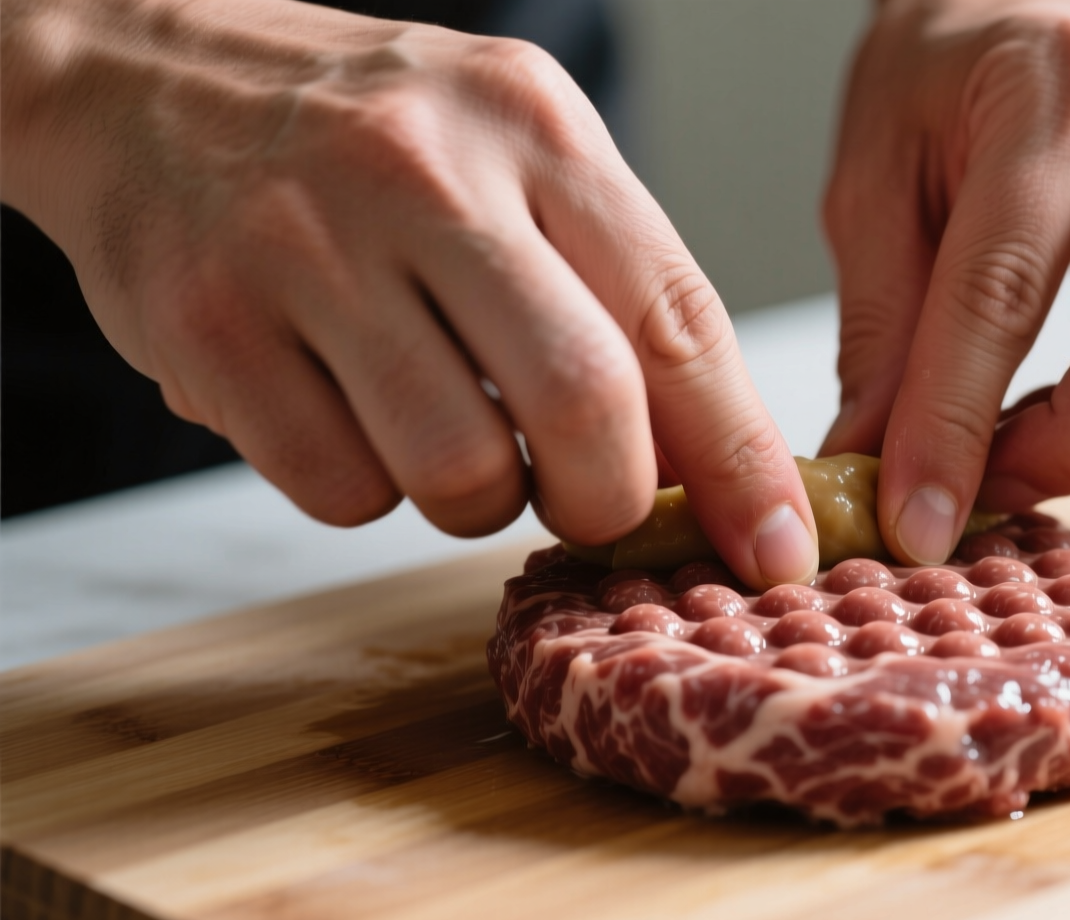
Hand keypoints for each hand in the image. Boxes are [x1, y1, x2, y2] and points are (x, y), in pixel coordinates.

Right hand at [1, 0, 821, 586]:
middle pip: (585, 405)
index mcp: (536, 128)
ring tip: (444, 427)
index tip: (775, 547)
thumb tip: (706, 465)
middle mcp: (428, 175)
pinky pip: (341, 492)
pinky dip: (366, 489)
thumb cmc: (371, 139)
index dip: (741, 458)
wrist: (147, 75)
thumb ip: (616, 290)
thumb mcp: (516, 156)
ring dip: (475, 498)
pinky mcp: (212, 329)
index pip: (678, 319)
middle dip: (607, 500)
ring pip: (459, 473)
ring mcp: (308, 248)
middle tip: (588, 504)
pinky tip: (347, 411)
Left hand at [818, 0, 1069, 564]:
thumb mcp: (872, 180)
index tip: (914, 521)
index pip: (1006, 288)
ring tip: (1049, 447)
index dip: (955, 425)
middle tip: (996, 486)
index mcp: (1056, 92)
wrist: (1037, 2)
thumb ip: (881, 328)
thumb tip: (875, 471)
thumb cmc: (945, 81)